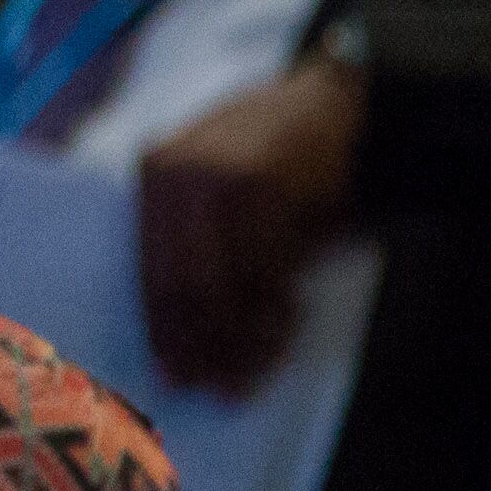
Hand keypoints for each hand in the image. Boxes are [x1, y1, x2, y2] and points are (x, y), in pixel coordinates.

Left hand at [135, 55, 361, 399]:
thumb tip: (187, 336)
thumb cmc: (280, 154)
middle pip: (182, 284)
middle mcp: (176, 174)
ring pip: (225, 284)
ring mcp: (218, 179)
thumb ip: (200, 247)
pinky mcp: (264, 187)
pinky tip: (284, 331)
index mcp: (153, 174)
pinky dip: (275, 309)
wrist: (341, 101)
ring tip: (252, 375)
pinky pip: (266, 269)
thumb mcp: (222, 188)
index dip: (163, 330)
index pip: (149, 269)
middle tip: (221, 389)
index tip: (173, 376)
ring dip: (244, 338)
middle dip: (202, 344)